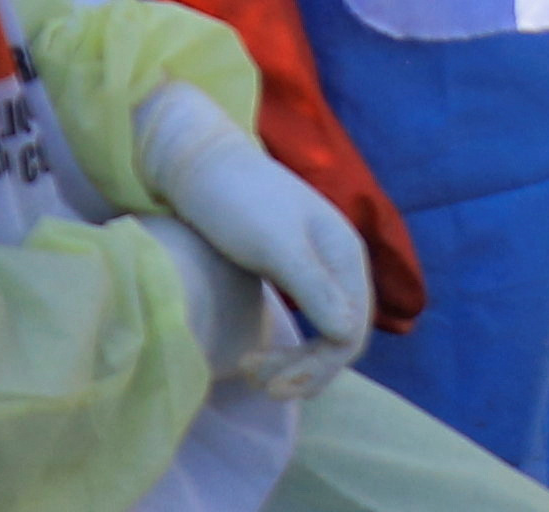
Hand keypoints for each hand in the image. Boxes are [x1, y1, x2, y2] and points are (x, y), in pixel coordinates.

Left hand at [134, 84, 365, 397]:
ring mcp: (315, 266)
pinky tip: (257, 353)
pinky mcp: (289, 268)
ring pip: (321, 334)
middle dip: (304, 369)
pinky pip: (304, 321)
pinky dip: (284, 346)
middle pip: (340, 338)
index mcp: (344, 254)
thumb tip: (348, 335)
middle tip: (256, 384)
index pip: (351, 333)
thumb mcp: (275, 244)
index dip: (318, 367)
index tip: (272, 384)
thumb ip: (314, 287)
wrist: (198, 163)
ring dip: (293, 362)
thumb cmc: (235, 200)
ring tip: (249, 372)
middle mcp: (338, 263)